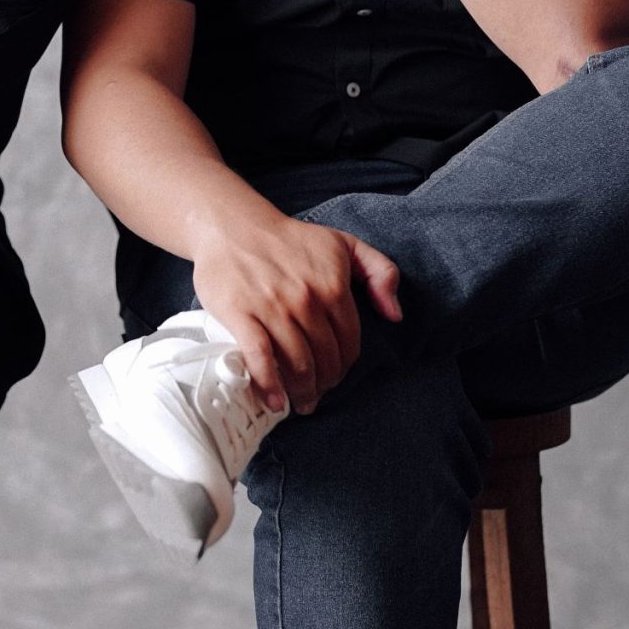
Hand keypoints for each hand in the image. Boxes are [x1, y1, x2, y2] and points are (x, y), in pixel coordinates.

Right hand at [189, 200, 401, 415]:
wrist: (233, 225)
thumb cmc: (289, 239)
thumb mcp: (344, 243)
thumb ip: (381, 272)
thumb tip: (395, 315)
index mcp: (333, 286)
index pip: (348, 343)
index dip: (344, 366)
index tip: (335, 376)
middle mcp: (306, 299)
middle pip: (324, 359)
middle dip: (324, 384)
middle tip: (317, 394)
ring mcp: (272, 308)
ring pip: (297, 364)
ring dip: (302, 392)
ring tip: (299, 402)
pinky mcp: (241, 314)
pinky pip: (260, 358)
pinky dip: (269, 385)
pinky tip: (275, 401)